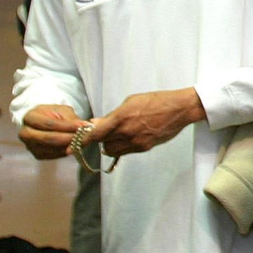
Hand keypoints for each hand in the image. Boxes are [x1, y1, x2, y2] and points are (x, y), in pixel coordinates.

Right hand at [19, 105, 86, 159]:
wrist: (44, 122)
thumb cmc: (53, 114)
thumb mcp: (62, 110)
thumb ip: (71, 119)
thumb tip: (84, 127)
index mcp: (29, 117)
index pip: (49, 124)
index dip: (67, 126)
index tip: (83, 125)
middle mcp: (25, 133)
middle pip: (48, 139)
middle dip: (69, 138)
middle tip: (84, 136)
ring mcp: (30, 146)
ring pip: (52, 149)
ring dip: (70, 146)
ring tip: (83, 140)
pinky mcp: (37, 155)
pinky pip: (54, 155)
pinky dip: (67, 151)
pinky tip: (75, 145)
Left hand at [88, 88, 205, 156]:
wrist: (179, 109)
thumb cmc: (155, 101)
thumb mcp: (131, 102)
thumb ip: (113, 115)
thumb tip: (96, 123)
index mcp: (121, 118)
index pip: (96, 134)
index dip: (82, 142)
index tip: (72, 147)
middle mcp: (127, 133)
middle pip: (104, 145)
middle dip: (102, 139)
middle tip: (106, 131)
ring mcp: (137, 142)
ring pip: (114, 151)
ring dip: (112, 144)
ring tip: (120, 134)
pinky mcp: (145, 148)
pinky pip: (127, 151)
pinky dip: (124, 146)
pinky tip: (132, 135)